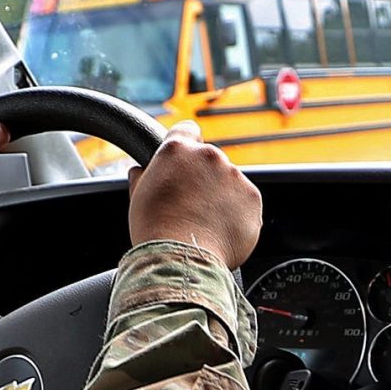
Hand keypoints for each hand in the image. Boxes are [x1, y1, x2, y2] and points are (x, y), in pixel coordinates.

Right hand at [127, 126, 260, 267]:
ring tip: (205, 222)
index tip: (185, 163)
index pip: (187, 130)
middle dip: (204, 178)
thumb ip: (142, 177)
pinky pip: (245, 202)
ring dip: (222, 196)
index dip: (186, 146)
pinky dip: (237, 213)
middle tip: (191, 204)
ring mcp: (234, 176)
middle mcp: (209, 156)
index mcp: (177, 150)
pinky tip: (220, 230)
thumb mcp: (138, 197)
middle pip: (210, 159)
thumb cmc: (154, 230)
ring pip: (229, 181)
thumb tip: (138, 171)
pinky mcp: (252, 198)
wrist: (181, 260)